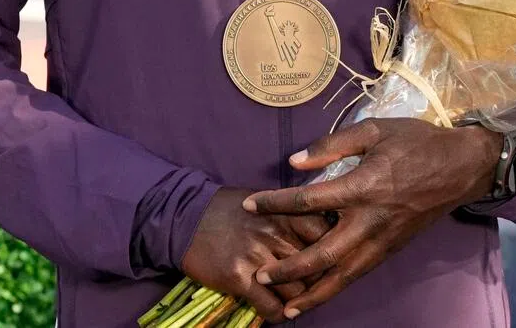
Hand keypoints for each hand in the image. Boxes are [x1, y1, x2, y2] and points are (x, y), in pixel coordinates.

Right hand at [181, 187, 330, 322]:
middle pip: (314, 266)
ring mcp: (257, 256)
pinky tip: (274, 310)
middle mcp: (274, 233)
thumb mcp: (264, 201)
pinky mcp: (240, 278)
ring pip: (296, 291)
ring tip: (292, 300)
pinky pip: (271, 307)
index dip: (330, 249)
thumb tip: (319, 228)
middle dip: (316, 279)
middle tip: (311, 285)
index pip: (324, 232)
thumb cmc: (228, 208)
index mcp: (283, 211)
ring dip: (297, 300)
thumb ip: (290, 214)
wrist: (185, 217)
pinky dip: (277, 314)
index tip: (328, 258)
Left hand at [242, 119, 502, 317]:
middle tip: (259, 274)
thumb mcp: (374, 129)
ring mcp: (383, 240)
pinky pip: (359, 273)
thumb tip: (295, 162)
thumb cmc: (416, 141)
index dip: (275, 203)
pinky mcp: (392, 249)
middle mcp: (370, 222)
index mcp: (362, 187)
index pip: (308, 201)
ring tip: (286, 308)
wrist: (462, 166)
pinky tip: (320, 294)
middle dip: (289, 269)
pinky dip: (337, 288)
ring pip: (342, 277)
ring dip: (312, 294)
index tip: (249, 205)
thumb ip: (332, 145)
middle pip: (322, 255)